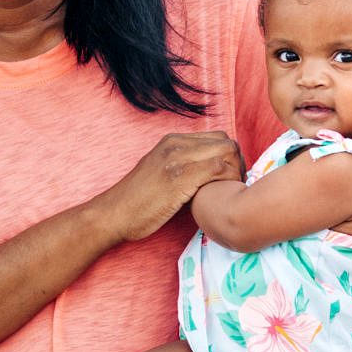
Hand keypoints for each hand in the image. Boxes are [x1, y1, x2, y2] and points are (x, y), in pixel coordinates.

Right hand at [100, 132, 244, 242]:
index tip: (231, 178)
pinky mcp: (180, 177)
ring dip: (236, 173)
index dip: (230, 157)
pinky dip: (229, 182)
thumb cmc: (137, 201)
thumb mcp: (159, 172)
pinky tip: (222, 197)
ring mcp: (177, 159)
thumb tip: (210, 173)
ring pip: (226, 152)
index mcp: (171, 141)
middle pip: (226, 142)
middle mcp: (175, 144)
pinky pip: (219, 170)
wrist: (114, 213)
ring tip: (230, 193)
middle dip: (237, 163)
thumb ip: (182, 165)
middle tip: (235, 187)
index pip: (217, 137)